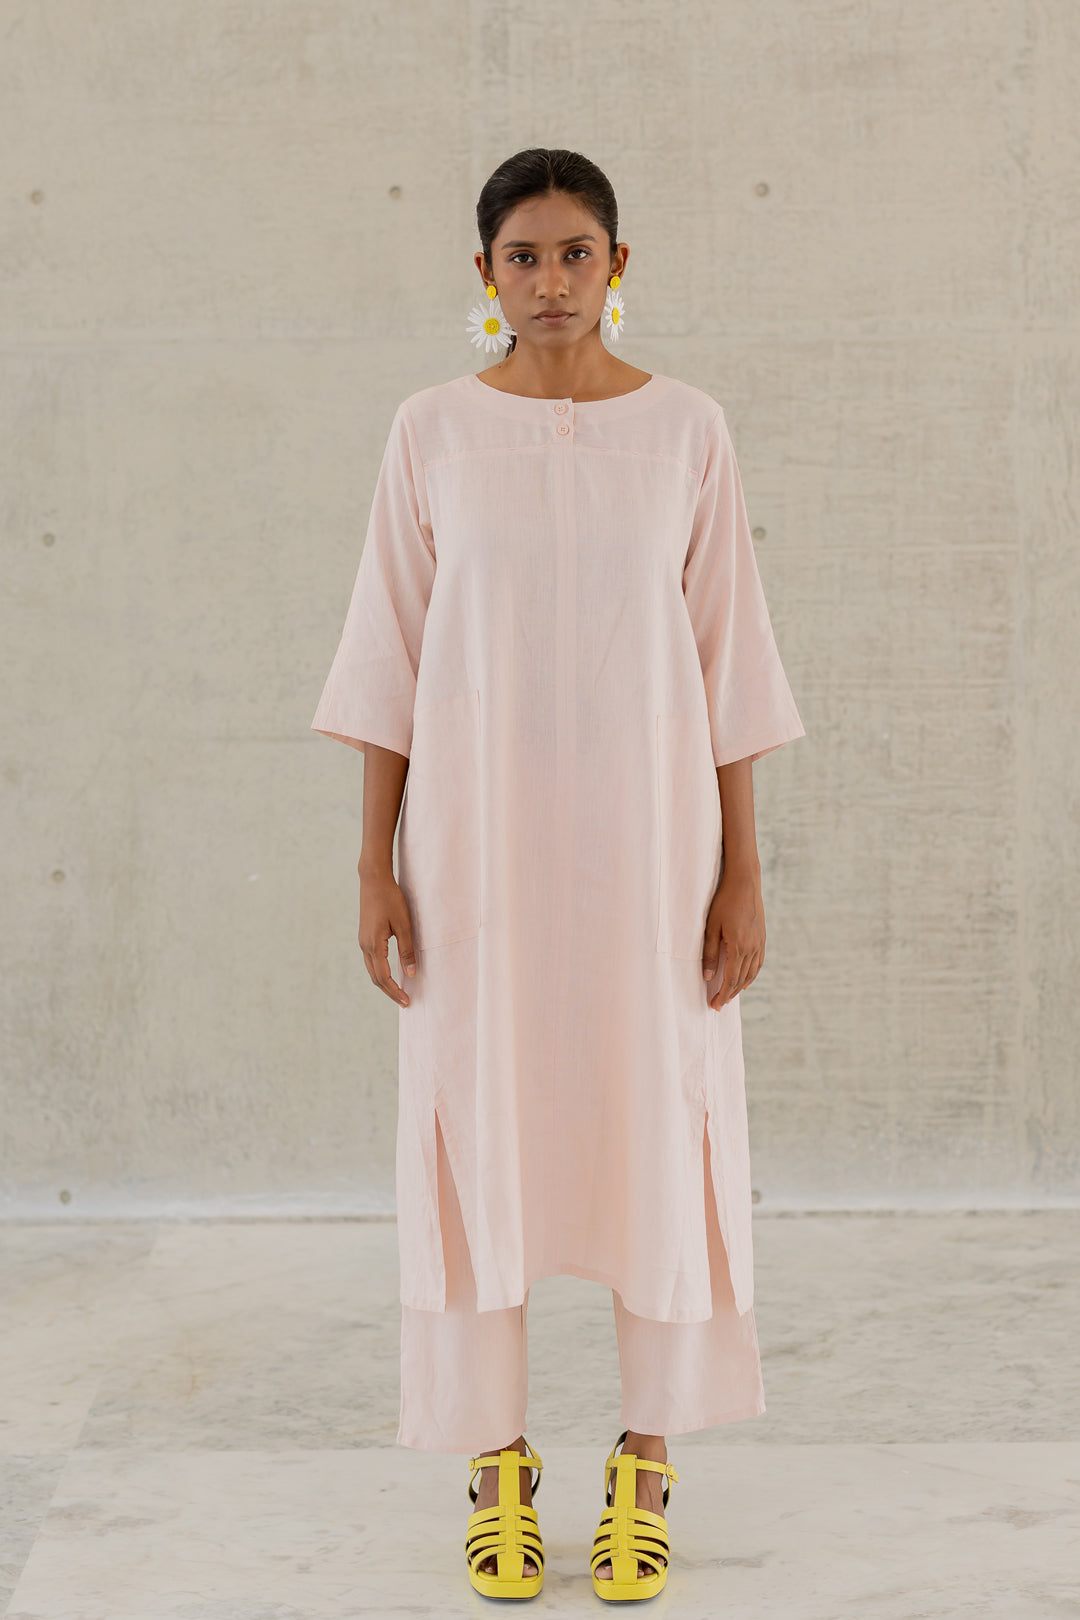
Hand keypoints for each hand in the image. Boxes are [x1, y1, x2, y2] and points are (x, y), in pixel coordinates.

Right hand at [358, 863, 416, 1006]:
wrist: (373, 879)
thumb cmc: (391, 899)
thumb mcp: (404, 924)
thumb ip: (407, 950)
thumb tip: (411, 974)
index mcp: (374, 945)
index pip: (384, 978)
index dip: (395, 992)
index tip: (407, 1002)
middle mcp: (364, 946)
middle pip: (375, 978)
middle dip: (390, 991)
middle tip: (405, 1001)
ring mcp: (363, 941)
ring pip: (372, 970)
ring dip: (384, 983)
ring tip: (399, 990)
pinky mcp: (365, 936)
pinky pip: (371, 961)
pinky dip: (380, 971)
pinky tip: (390, 972)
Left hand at [702, 864, 764, 1009]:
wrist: (745, 882)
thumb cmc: (724, 902)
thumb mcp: (711, 927)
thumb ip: (710, 954)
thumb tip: (708, 978)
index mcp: (738, 947)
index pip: (730, 979)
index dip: (723, 995)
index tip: (714, 1006)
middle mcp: (752, 948)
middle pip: (741, 979)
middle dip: (730, 994)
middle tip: (718, 1005)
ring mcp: (759, 942)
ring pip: (751, 972)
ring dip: (741, 986)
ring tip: (730, 996)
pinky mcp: (762, 937)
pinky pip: (758, 962)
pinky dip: (752, 974)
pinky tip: (746, 980)